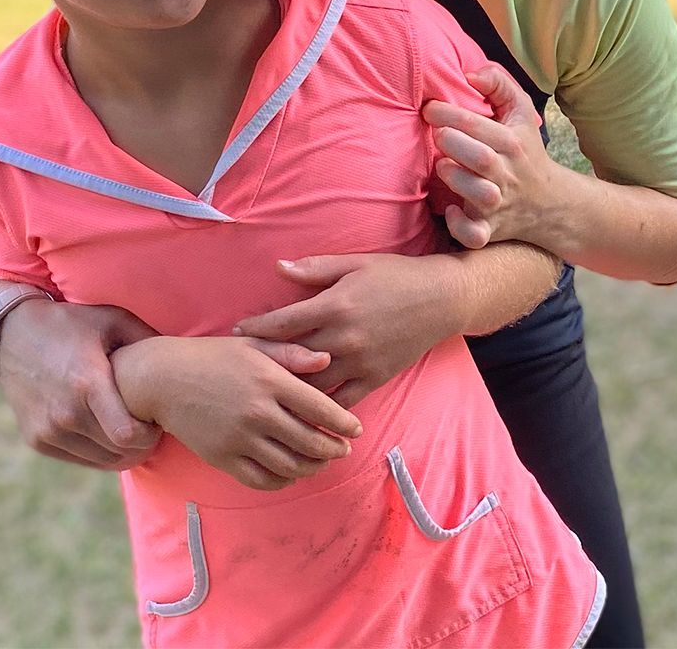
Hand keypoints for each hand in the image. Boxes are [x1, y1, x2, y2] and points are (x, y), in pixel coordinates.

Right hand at [0, 300, 163, 470]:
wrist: (12, 334)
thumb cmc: (71, 323)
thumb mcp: (112, 320)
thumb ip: (147, 340)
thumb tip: (180, 360)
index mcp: (87, 383)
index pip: (127, 436)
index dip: (149, 435)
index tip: (155, 420)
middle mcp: (65, 413)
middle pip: (119, 452)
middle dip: (141, 444)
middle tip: (148, 425)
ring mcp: (47, 429)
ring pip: (101, 461)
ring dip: (121, 451)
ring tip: (129, 428)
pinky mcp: (36, 439)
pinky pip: (80, 459)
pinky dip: (97, 451)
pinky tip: (105, 430)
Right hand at [112, 336, 363, 491]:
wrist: (163, 378)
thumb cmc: (213, 356)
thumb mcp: (253, 344)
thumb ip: (292, 353)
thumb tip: (328, 360)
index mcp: (270, 379)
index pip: (320, 408)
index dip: (344, 423)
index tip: (355, 429)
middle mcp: (258, 412)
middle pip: (310, 442)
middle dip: (333, 449)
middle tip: (343, 449)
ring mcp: (240, 438)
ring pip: (290, 465)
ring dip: (313, 468)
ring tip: (321, 462)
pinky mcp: (223, 458)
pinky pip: (262, 479)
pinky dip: (283, 480)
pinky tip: (291, 472)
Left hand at [232, 253, 462, 408]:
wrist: (441, 299)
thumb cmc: (395, 275)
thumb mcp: (355, 263)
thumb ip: (315, 268)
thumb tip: (278, 268)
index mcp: (335, 306)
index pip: (284, 322)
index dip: (256, 328)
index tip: (235, 332)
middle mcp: (344, 338)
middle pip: (292, 357)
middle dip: (264, 362)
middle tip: (240, 367)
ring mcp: (360, 362)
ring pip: (313, 385)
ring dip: (287, 390)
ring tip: (262, 394)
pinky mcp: (375, 378)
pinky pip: (342, 401)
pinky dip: (321, 409)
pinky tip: (302, 414)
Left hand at [424, 65, 566, 250]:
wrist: (548, 203)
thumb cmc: (524, 150)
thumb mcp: (520, 112)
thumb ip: (498, 84)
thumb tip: (469, 72)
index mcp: (511, 142)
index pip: (476, 124)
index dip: (447, 113)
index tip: (430, 108)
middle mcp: (506, 173)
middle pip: (478, 157)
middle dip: (451, 142)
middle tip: (436, 134)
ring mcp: (498, 203)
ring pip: (477, 193)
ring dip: (455, 178)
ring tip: (443, 165)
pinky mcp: (490, 229)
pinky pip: (475, 234)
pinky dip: (461, 226)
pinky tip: (452, 211)